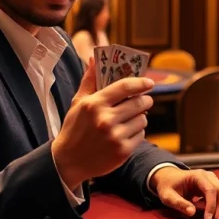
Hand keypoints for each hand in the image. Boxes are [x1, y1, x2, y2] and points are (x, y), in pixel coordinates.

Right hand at [52, 59, 154, 189]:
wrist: (68, 161)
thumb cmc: (74, 128)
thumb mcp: (78, 102)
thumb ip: (89, 80)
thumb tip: (93, 58)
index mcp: (95, 104)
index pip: (125, 87)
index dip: (141, 82)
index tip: (149, 82)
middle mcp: (105, 119)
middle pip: (139, 103)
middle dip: (144, 100)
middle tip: (143, 100)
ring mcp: (115, 136)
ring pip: (142, 119)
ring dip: (140, 117)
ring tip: (130, 119)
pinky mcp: (122, 151)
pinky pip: (141, 135)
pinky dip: (137, 133)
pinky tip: (125, 133)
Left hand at [151, 167, 218, 218]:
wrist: (169, 177)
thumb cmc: (168, 186)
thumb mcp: (168, 196)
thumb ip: (179, 203)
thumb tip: (192, 212)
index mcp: (197, 176)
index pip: (209, 190)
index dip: (211, 205)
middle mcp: (208, 176)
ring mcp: (212, 180)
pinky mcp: (214, 186)